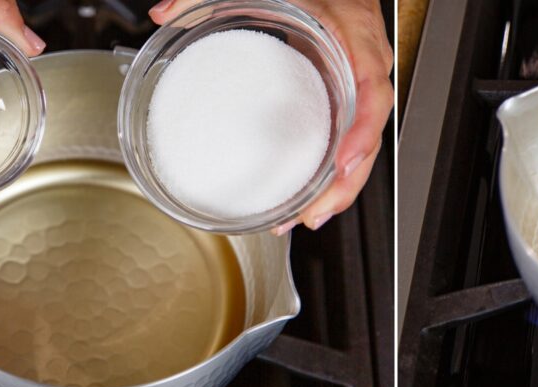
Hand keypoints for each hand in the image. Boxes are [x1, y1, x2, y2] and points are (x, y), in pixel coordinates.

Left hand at [148, 0, 392, 233]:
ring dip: (337, 188)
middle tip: (314, 212)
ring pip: (361, 147)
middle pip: (369, 135)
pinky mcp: (348, 102)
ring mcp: (360, 89)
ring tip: (305, 217)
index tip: (344, 161)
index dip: (362, 130)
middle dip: (345, 181)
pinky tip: (306, 196)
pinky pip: (347, 141)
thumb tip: (165, 12)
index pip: (372, 91)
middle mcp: (364, 69)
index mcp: (355, 39)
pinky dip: (331, 173)